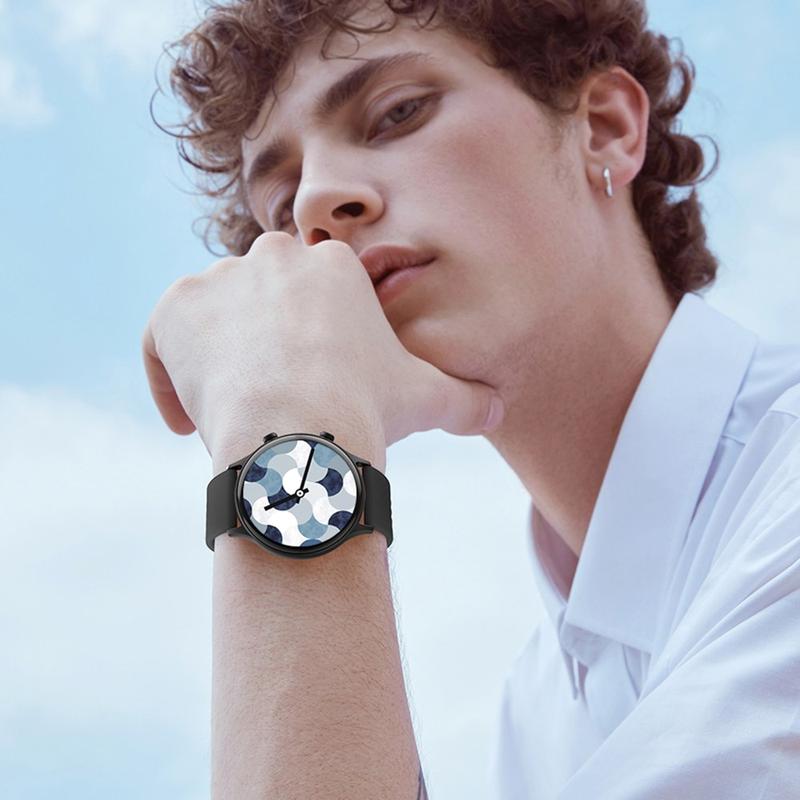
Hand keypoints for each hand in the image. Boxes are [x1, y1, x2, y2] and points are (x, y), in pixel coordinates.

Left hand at [141, 232, 504, 470]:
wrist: (301, 429)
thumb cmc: (368, 408)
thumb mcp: (429, 399)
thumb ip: (466, 398)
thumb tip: (501, 412)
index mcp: (332, 267)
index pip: (313, 292)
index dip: (311, 339)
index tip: (311, 381)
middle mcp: (274, 257)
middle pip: (264, 296)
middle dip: (267, 337)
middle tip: (273, 393)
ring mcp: (219, 279)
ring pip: (214, 314)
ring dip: (218, 355)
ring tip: (232, 413)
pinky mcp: (175, 309)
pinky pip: (164, 339)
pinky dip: (168, 377)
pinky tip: (185, 423)